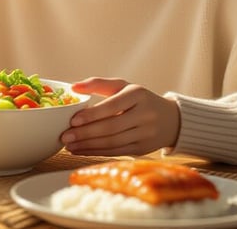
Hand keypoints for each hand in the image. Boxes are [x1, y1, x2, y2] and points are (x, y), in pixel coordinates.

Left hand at [59, 77, 179, 156]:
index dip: (92, 115)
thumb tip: (73, 87)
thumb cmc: (139, 100)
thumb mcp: (123, 86)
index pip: (112, 106)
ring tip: (69, 145)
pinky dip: (96, 152)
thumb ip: (98, 84)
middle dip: (85, 134)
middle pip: (111, 127)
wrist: (171, 119)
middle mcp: (145, 114)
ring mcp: (145, 134)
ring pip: (112, 142)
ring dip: (88, 146)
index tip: (73, 120)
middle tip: (65, 136)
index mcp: (138, 95)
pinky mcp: (143, 149)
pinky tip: (81, 150)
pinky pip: (116, 152)